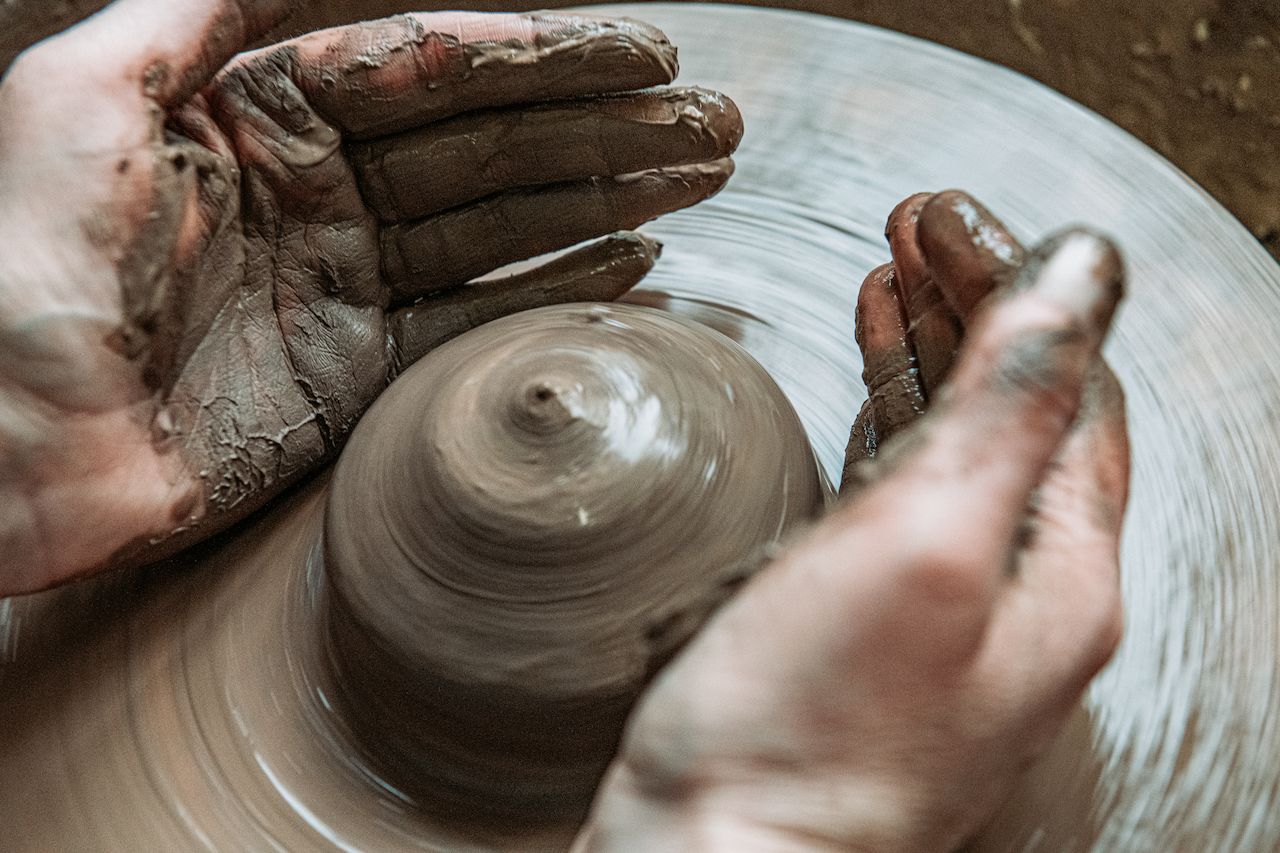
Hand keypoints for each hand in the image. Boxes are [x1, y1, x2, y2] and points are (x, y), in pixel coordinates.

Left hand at [0, 0, 740, 592]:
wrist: (4, 439)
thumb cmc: (19, 256)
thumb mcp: (87, 97)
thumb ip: (191, 15)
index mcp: (261, 115)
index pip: (431, 70)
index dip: (541, 55)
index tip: (641, 51)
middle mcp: (318, 192)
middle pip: (491, 142)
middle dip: (605, 126)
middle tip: (708, 117)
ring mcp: (345, 283)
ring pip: (502, 223)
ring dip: (605, 196)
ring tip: (698, 174)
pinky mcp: (358, 371)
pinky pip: (477, 313)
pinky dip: (555, 285)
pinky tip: (632, 257)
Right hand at [576, 192, 1128, 851]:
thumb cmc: (807, 736)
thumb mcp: (926, 540)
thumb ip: (1010, 403)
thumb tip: (1082, 273)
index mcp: (1058, 573)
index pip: (1068, 388)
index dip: (1019, 286)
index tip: (951, 217)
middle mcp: (1015, 597)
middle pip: (1017, 412)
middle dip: (973, 305)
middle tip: (920, 228)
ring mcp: (939, 616)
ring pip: (955, 449)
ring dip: (928, 355)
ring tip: (890, 280)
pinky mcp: (864, 631)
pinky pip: (897, 496)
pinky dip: (884, 422)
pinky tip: (860, 391)